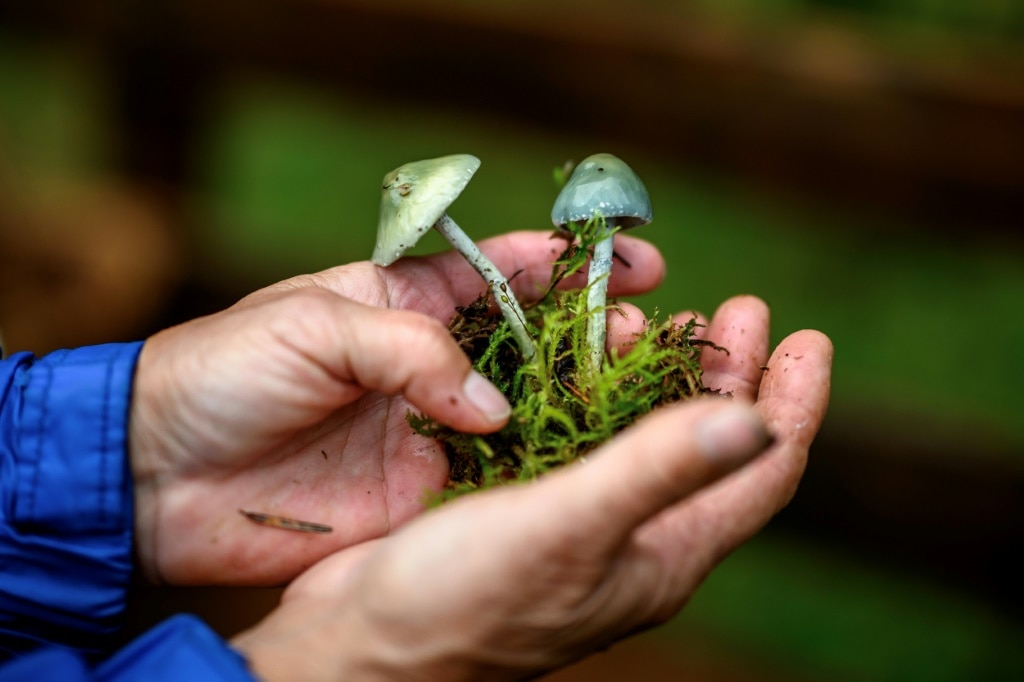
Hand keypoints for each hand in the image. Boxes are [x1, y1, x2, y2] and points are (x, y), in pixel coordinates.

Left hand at [129, 231, 664, 584]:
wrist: (159, 476)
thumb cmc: (223, 373)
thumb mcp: (314, 326)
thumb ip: (411, 353)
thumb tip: (495, 406)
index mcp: (402, 300)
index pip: (502, 271)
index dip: (569, 261)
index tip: (635, 257)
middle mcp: (429, 363)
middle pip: (534, 343)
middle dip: (594, 331)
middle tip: (646, 331)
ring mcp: (430, 429)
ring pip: (529, 412)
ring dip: (585, 402)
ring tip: (642, 390)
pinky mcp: (421, 494)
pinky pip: (497, 481)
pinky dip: (544, 474)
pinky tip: (595, 464)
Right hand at [231, 296, 832, 679]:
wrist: (357, 646)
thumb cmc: (459, 598)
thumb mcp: (567, 527)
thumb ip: (657, 470)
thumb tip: (756, 419)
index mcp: (663, 555)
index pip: (761, 473)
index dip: (793, 404)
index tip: (807, 336)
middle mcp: (635, 545)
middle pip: (710, 449)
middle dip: (732, 376)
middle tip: (736, 308)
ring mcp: (583, 531)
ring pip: (650, 441)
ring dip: (669, 379)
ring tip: (671, 321)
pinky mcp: (532, 514)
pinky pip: (592, 443)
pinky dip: (605, 394)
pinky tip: (587, 362)